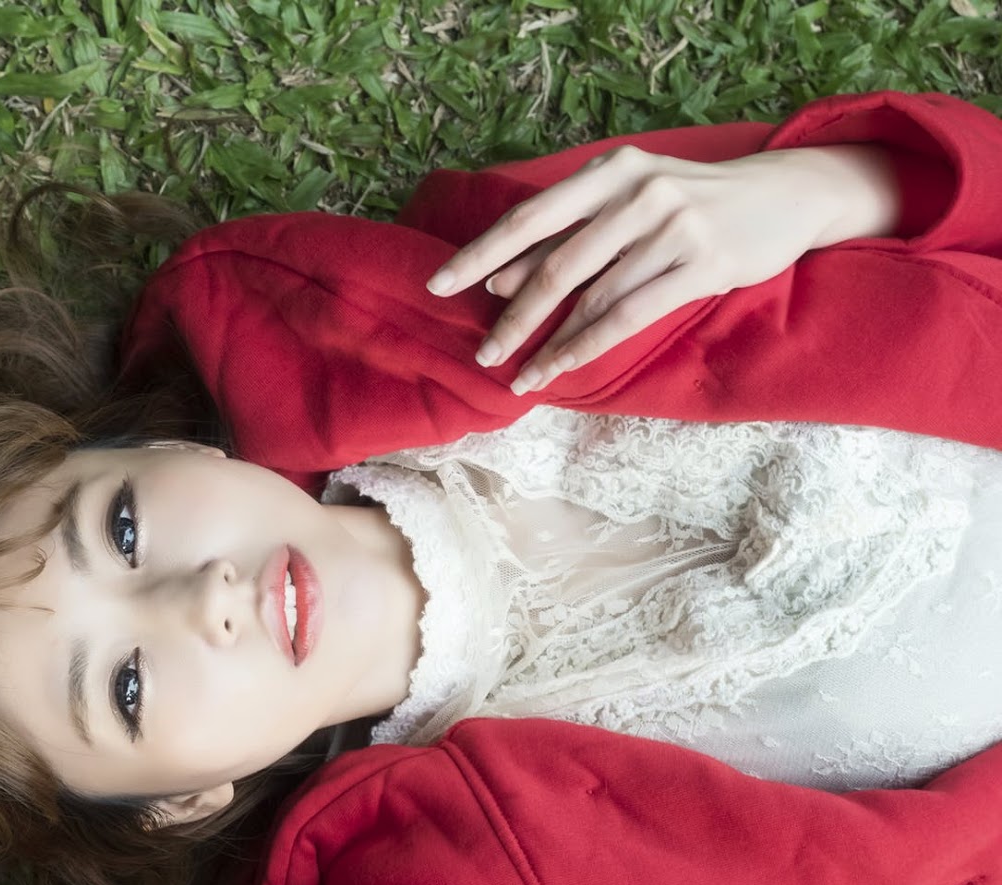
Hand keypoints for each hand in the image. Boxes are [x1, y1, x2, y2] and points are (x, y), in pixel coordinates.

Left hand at [426, 143, 898, 394]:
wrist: (787, 195)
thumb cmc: (693, 202)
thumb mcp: (628, 200)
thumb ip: (569, 234)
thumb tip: (497, 281)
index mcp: (610, 171)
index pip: (529, 217)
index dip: (479, 254)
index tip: (438, 286)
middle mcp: (636, 193)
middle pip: (555, 265)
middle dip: (512, 316)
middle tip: (480, 354)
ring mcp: (671, 227)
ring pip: (590, 298)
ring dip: (548, 343)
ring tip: (518, 375)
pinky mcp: (701, 264)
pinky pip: (627, 316)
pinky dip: (586, 347)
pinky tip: (558, 369)